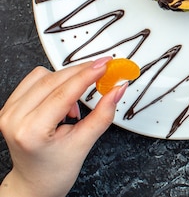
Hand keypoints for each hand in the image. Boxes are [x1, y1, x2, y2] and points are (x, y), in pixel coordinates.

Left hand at [0, 57, 125, 196]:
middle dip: (81, 72)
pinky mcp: (9, 106)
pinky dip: (53, 83)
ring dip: (66, 79)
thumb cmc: (54, 171)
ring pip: (42, 75)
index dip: (87, 75)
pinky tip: (62, 99)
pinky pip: (33, 80)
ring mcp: (8, 111)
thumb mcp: (84, 143)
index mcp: (31, 131)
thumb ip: (103, 113)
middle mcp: (14, 118)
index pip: (64, 93)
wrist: (35, 182)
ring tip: (75, 103)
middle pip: (53, 79)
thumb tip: (117, 90)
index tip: (105, 65)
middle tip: (102, 70)